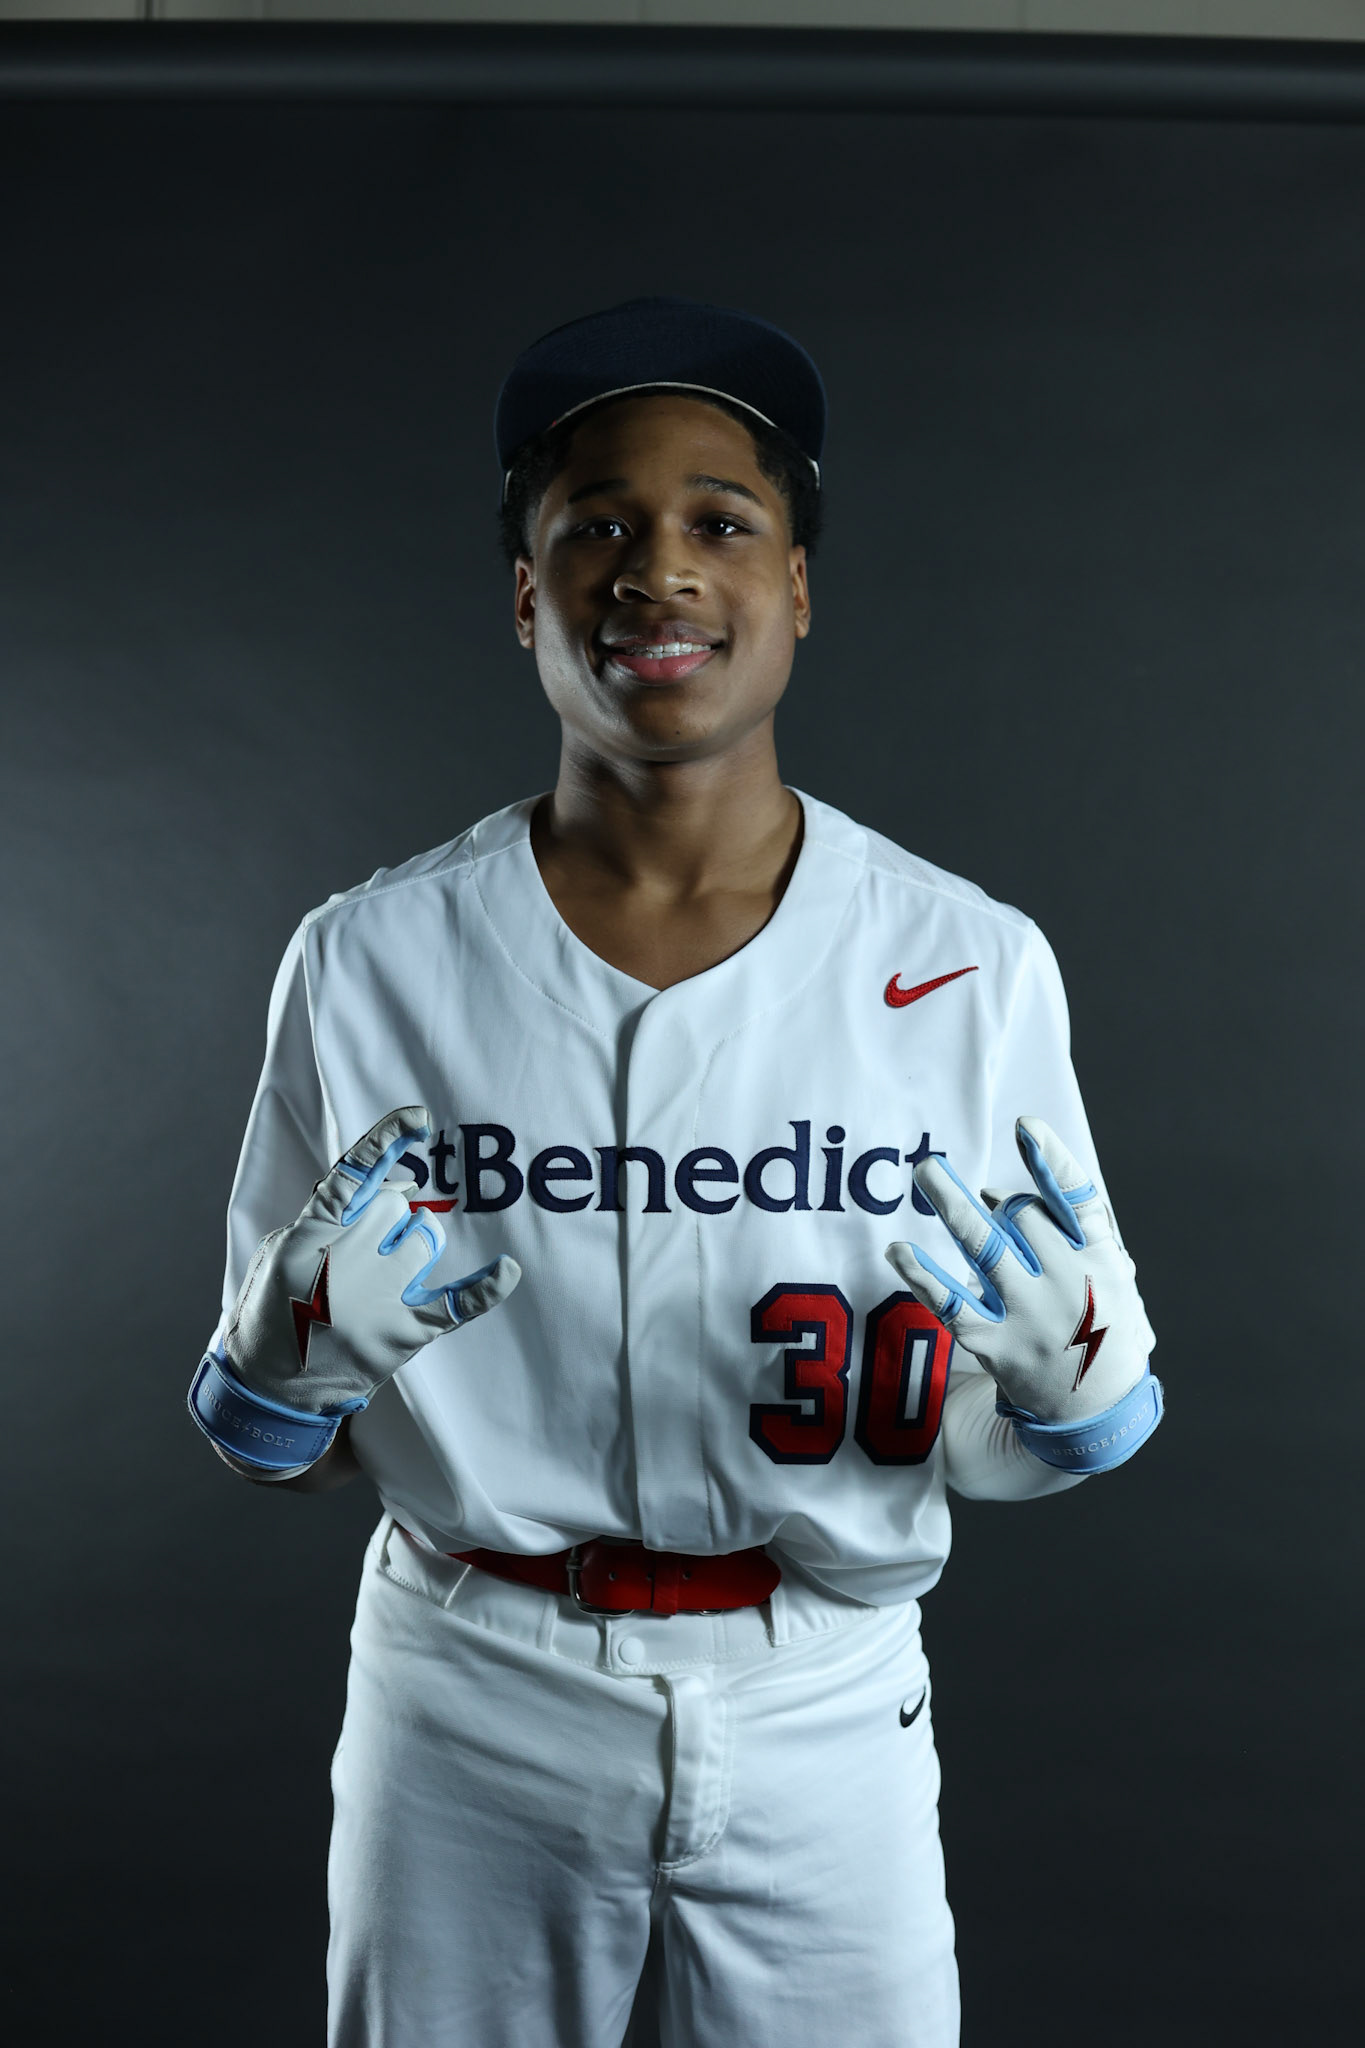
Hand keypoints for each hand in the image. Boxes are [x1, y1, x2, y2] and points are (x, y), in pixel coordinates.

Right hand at [223, 1105, 519, 1417]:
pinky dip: (485, 1288)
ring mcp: (376, 1302)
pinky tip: (507, 1270)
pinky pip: (456, 1304)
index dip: (387, 1140)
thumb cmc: (275, 1306)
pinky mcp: (402, 1335)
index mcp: (308, 1237)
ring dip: (413, 1244)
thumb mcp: (285, 1248)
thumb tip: (402, 1185)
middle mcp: (344, 1265)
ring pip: (425, 1237)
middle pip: (394, 1205)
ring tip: (384, 1273)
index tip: (419, 1118)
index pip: (353, 1175)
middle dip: (385, 1217)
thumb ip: (336, 1210)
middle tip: (363, 1250)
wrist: (270, 1389)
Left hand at [884, 1116, 1152, 1425]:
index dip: (1052, 1160)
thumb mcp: (1110, 1274)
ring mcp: (1031, 1315)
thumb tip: (990, 1196)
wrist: (1098, 1411)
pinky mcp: (997, 1345)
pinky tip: (898, 1250)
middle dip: (1000, 1205)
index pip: (1078, 1199)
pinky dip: (921, 1274)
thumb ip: (1064, 1231)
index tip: (1024, 1127)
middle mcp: (1068, 1283)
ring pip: (984, 1246)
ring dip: (951, 1204)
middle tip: (959, 1188)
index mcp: (1101, 1259)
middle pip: (1022, 1216)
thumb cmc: (1099, 1324)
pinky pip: (950, 1303)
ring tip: (927, 1170)